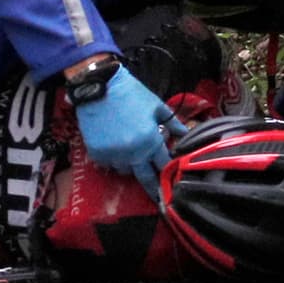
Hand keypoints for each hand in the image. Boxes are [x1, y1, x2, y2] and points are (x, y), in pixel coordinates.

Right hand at [74, 65, 186, 199]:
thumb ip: (172, 123)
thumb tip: (186, 134)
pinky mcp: (96, 154)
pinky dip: (113, 159)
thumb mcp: (156, 106)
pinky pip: (108, 164)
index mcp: (150, 141)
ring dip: (130, 165)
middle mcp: (132, 153)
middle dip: (153, 188)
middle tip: (158, 196)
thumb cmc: (131, 94)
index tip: (173, 183)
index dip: (169, 172)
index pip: (164, 165)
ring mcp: (113, 155)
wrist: (99, 86)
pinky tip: (115, 146)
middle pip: (145, 178)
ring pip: (125, 170)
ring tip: (131, 150)